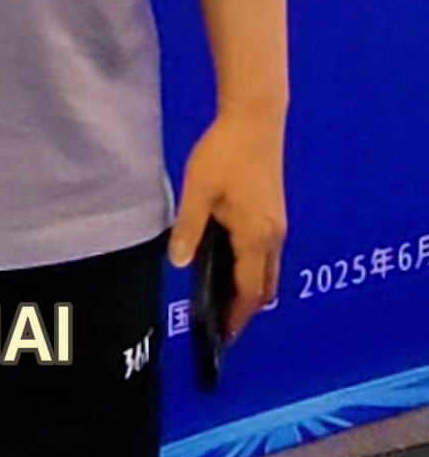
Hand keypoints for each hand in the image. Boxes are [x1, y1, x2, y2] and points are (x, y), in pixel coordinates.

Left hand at [168, 110, 287, 341]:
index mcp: (255, 237)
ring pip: (268, 270)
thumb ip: (189, 230)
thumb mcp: (198, 192)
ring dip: (250, 289)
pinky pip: (267, 252)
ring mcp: (277, 224)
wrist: (255, 119)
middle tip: (221, 325)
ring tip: (223, 299)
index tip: (223, 337)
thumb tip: (178, 264)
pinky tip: (230, 263)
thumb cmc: (225, 154)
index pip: (249, 291)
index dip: (237, 317)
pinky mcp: (275, 211)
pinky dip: (253, 268)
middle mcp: (273, 236)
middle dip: (246, 309)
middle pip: (265, 287)